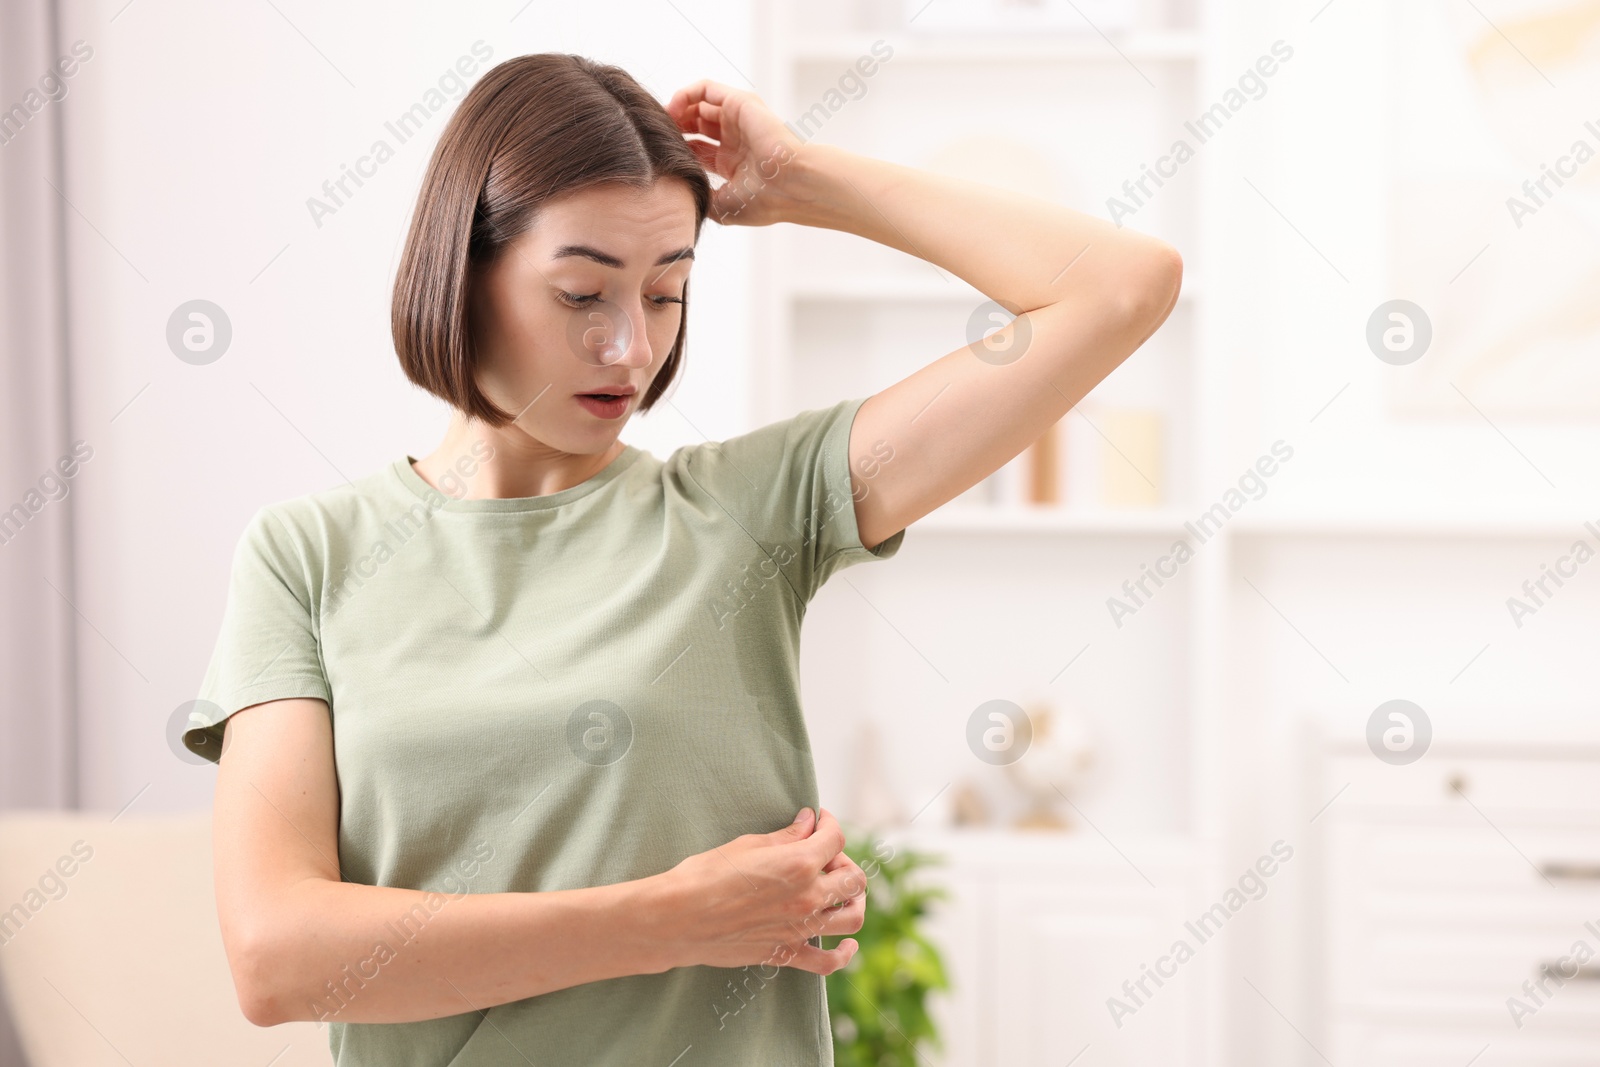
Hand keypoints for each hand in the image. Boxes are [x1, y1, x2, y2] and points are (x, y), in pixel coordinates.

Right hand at [655, 806, 865, 974]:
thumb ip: (786, 836)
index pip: (835, 839)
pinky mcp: (785, 953)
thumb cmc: (706, 875)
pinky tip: (846, 945)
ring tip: (840, 892)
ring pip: (853, 918)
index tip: (818, 821)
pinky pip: (828, 962)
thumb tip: (809, 823)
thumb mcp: (748, 845)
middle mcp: (807, 897)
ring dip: (854, 901)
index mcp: (799, 864)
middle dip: (844, 861)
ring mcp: (800, 929)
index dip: (829, 824)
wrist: (678, 918)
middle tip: (824, 856)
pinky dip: (843, 955)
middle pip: (854, 878)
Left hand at [664, 79, 806, 227]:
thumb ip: (700, 196)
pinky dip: (687, 93)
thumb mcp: (722, 206)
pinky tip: (674, 107)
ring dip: (677, 110)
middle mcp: (735, 140)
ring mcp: (738, 120)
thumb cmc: (763, 200)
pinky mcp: (740, 103)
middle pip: (695, 125)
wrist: (789, 186)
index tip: (658, 153)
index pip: (697, 148)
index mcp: (733, 163)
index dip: (677, 148)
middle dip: (674, 128)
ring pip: (699, 105)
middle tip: (655, 134)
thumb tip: (677, 194)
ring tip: (662, 120)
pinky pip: (707, 89)